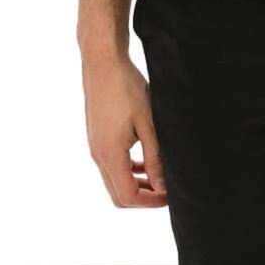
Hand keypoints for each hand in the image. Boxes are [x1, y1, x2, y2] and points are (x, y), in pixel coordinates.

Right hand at [82, 55, 166, 206]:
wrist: (103, 63)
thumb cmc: (127, 87)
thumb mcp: (148, 122)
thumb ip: (154, 156)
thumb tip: (161, 185)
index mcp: (109, 154)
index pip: (127, 195)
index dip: (150, 201)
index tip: (170, 196)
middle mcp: (98, 155)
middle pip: (118, 194)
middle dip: (143, 197)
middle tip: (167, 190)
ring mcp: (94, 146)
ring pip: (114, 179)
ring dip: (136, 183)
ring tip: (160, 176)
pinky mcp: (96, 137)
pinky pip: (111, 164)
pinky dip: (128, 169)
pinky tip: (145, 159)